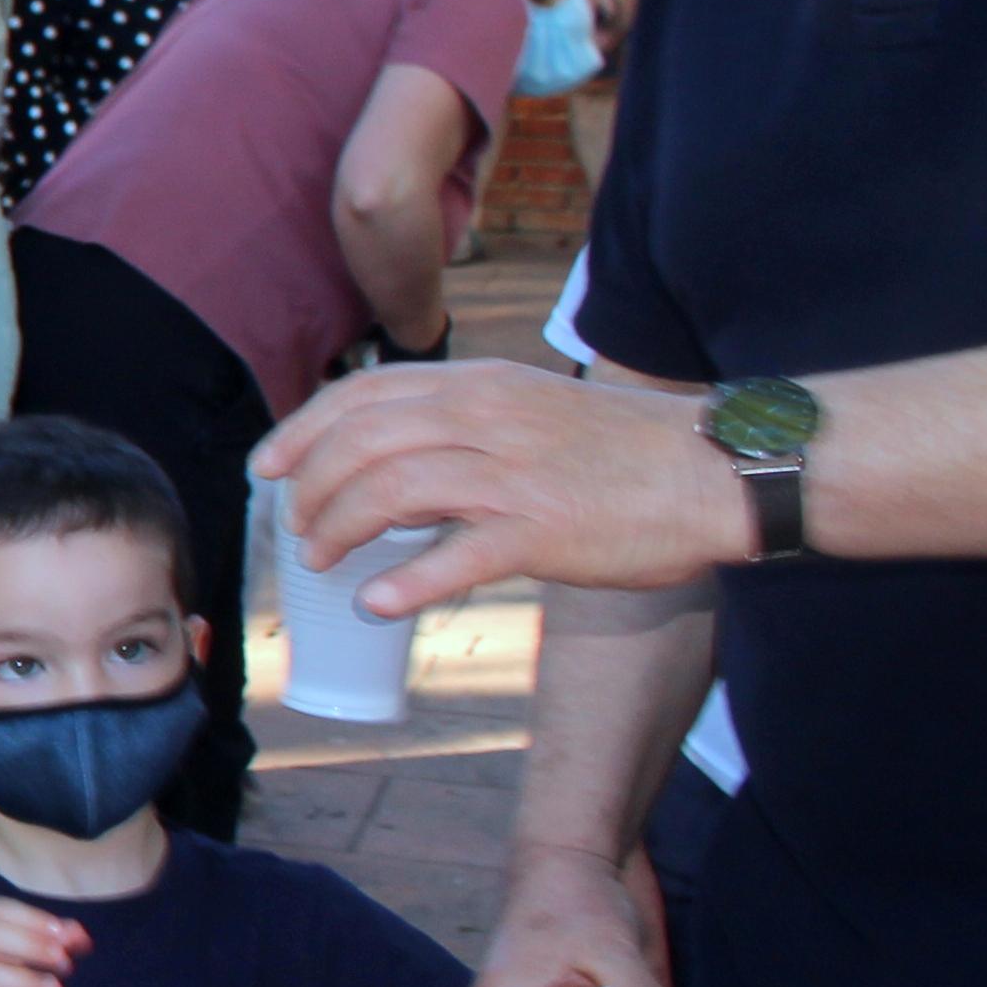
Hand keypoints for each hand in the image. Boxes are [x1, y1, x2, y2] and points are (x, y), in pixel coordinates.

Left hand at [253, 362, 748, 612]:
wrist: (717, 469)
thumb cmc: (622, 448)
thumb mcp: (529, 409)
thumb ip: (459, 429)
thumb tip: (389, 475)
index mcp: (479, 385)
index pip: (362, 395)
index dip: (302, 431)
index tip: (269, 466)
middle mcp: (487, 418)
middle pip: (361, 443)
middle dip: (310, 488)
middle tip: (296, 527)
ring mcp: (514, 474)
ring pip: (390, 492)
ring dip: (340, 529)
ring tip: (322, 560)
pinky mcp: (545, 531)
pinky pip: (458, 556)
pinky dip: (407, 581)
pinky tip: (377, 601)